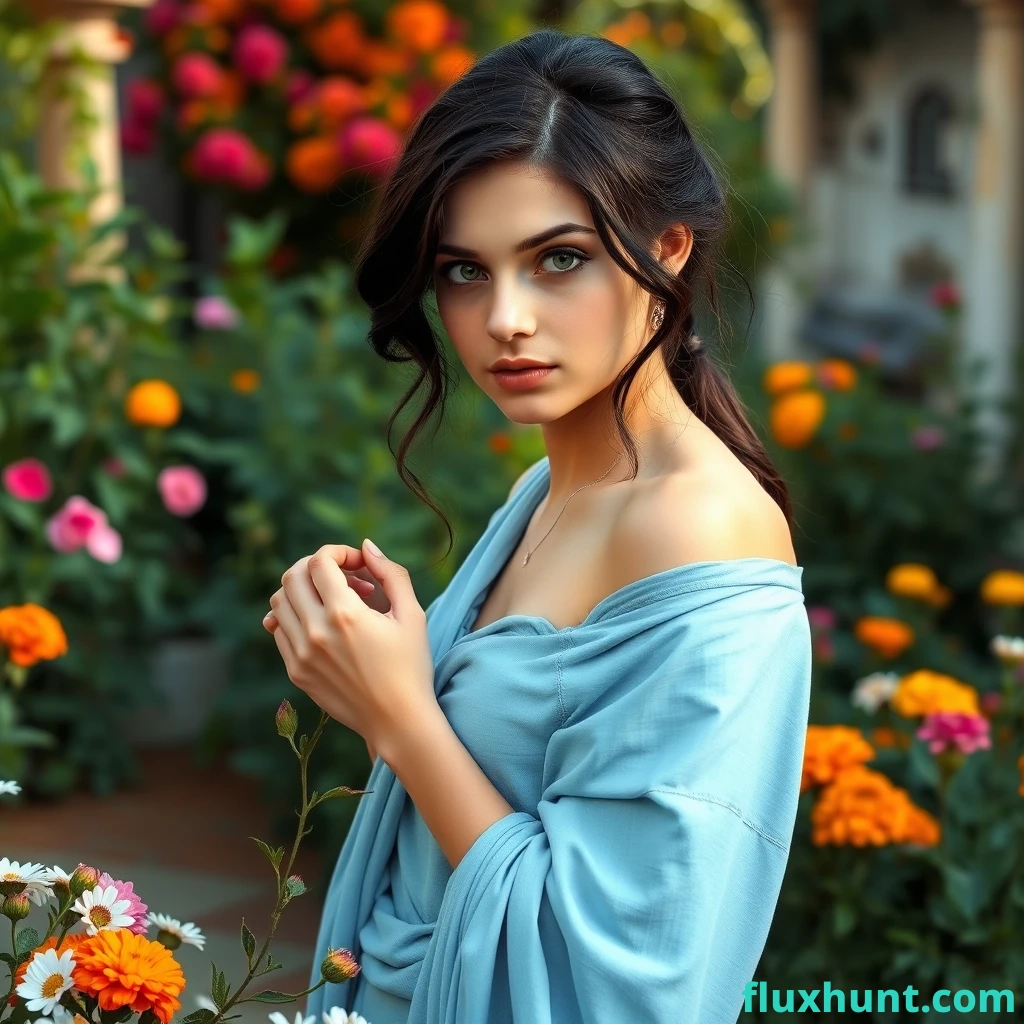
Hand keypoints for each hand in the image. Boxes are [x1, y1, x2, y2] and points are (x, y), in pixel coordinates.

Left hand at [263, 540, 435, 756]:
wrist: (397, 720)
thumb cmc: (411, 666)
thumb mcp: (412, 614)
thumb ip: (391, 574)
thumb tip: (368, 547)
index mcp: (345, 613)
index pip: (320, 562)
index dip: (339, 552)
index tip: (358, 564)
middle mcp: (316, 631)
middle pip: (293, 576)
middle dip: (317, 566)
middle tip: (344, 578)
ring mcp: (301, 654)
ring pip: (279, 602)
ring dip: (303, 591)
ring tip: (333, 601)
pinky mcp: (296, 672)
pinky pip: (279, 631)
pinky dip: (294, 617)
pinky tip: (320, 622)